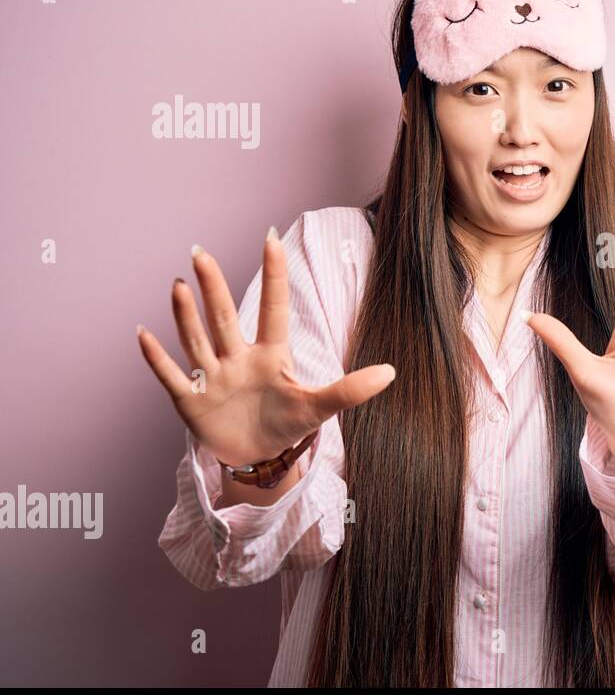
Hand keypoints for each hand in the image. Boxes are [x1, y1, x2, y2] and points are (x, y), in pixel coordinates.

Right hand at [136, 226, 396, 467]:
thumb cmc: (286, 424)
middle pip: (224, 316)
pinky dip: (157, 357)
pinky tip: (143, 332)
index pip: (273, 307)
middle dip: (213, 286)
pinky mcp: (192, 402)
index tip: (271, 237)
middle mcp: (238, 358)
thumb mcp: (320, 408)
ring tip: (179, 284)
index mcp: (271, 354)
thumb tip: (392, 372)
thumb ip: (351, 390)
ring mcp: (213, 377)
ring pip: (197, 340)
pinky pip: (172, 376)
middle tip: (200, 252)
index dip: (274, 275)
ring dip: (186, 314)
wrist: (259, 457)